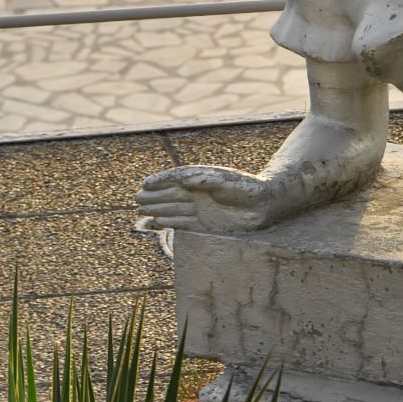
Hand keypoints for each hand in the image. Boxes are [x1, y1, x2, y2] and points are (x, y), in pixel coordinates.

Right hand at [134, 166, 278, 232]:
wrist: (266, 204)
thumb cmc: (250, 189)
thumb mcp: (231, 182)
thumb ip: (209, 180)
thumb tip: (186, 180)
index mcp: (203, 178)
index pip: (176, 178)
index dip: (160, 180)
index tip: (145, 183)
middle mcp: (200, 191)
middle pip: (171, 192)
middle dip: (154, 195)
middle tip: (136, 198)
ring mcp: (201, 206)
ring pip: (174, 206)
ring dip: (158, 208)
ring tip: (141, 210)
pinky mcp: (206, 221)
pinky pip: (182, 221)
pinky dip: (169, 222)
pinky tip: (157, 223)